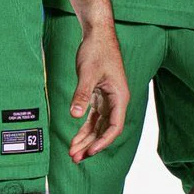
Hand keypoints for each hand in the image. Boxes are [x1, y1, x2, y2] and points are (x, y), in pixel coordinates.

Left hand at [66, 23, 128, 162]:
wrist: (98, 35)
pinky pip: (93, 117)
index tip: (90, 151)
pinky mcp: (99, 96)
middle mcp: (116, 101)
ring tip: (73, 153)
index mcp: (120, 97)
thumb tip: (76, 115)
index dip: (103, 141)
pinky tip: (75, 138)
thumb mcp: (88, 73)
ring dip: (86, 139)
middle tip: (76, 158)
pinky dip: (84, 128)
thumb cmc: (98, 51)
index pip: (115, 127)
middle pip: (105, 130)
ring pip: (98, 126)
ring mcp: (108, 100)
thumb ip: (82, 95)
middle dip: (90, 145)